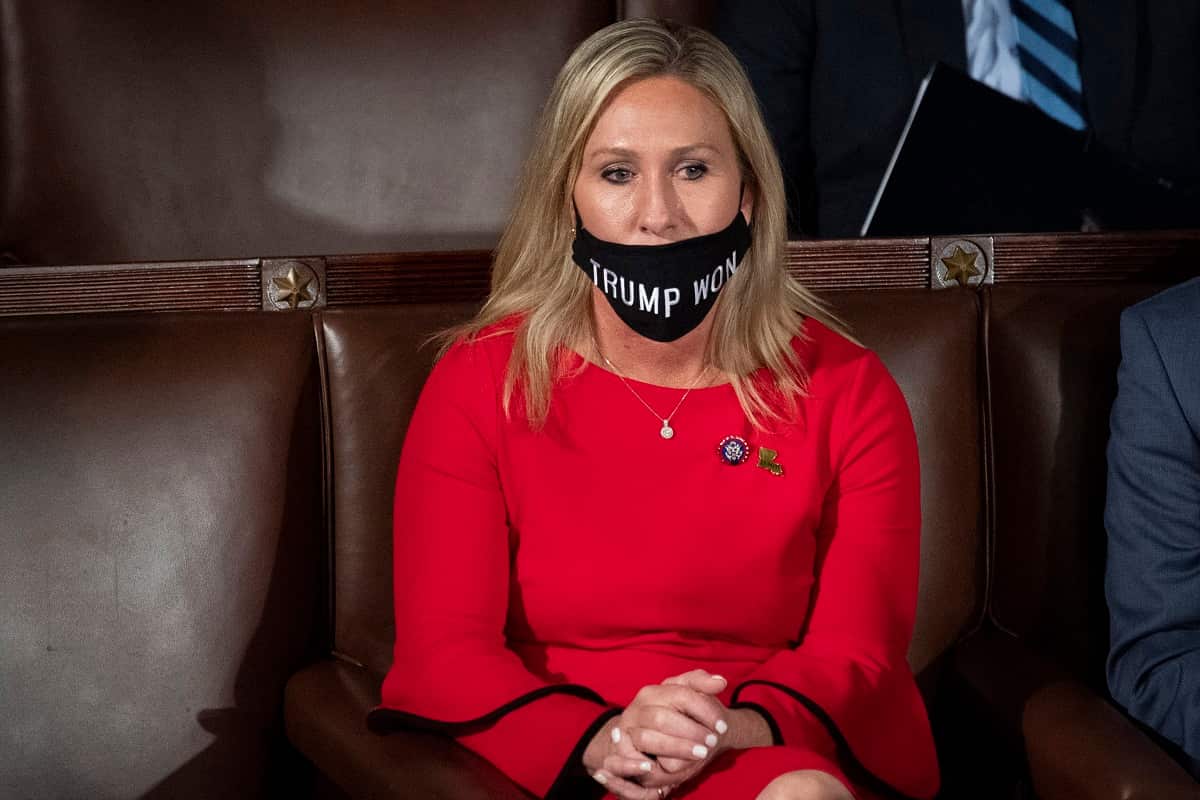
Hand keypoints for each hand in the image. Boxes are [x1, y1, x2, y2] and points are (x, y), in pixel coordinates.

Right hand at [583, 670, 729, 796]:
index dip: (705, 711)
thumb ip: (702, 683)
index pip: (682, 696)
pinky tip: (676, 765)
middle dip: (691, 732)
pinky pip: (637, 759)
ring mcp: (628, 729)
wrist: (652, 733)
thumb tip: (720, 682)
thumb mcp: (687, 694)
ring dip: (678, 748)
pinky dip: (655, 764)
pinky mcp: (624, 750)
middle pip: (663, 719)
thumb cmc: (677, 714)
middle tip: (712, 742)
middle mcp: (637, 708)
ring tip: (701, 753)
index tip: (722, 726)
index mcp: (653, 692)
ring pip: (649, 739)